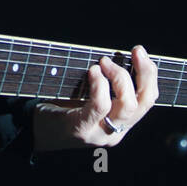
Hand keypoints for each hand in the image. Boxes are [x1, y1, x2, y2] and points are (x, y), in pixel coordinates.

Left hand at [32, 46, 157, 149]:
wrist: (35, 130)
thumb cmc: (63, 106)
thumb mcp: (92, 97)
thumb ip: (109, 85)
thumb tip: (120, 56)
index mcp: (122, 124)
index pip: (148, 99)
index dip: (150, 74)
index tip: (141, 53)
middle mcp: (116, 132)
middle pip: (144, 102)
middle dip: (144, 73)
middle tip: (134, 52)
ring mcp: (100, 133)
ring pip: (127, 105)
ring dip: (120, 77)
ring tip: (104, 62)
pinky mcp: (82, 129)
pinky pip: (100, 105)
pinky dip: (99, 84)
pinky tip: (93, 71)